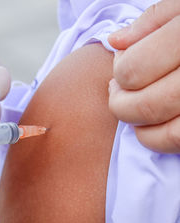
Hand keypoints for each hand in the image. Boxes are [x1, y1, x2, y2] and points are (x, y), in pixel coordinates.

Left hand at [108, 0, 179, 152]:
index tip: (120, 63)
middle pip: (146, 106)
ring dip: (140, 128)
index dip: (118, 71)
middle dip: (120, 104)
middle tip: (118, 91)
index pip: (132, 71)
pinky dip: (162, 139)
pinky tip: (157, 121)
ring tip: (135, 109)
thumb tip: (115, 42)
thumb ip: (152, 21)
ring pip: (168, 134)